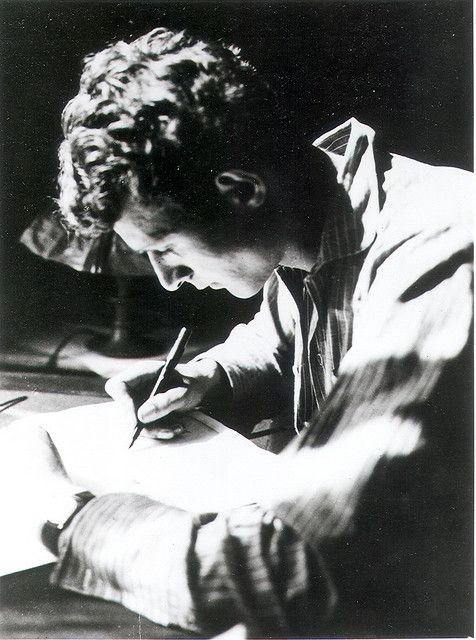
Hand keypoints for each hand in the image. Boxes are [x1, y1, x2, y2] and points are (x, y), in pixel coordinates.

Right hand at [105, 358, 222, 439]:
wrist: (201, 385)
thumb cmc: (194, 383)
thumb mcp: (185, 392)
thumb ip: (166, 402)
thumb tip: (141, 416)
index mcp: (143, 372)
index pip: (118, 386)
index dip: (123, 404)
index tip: (138, 421)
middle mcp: (137, 385)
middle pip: (125, 409)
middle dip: (145, 425)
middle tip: (168, 430)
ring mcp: (140, 398)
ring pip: (135, 422)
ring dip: (156, 430)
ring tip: (178, 428)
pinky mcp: (145, 411)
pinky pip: (145, 426)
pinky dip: (160, 430)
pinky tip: (176, 427)